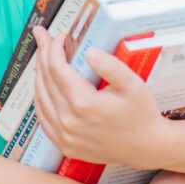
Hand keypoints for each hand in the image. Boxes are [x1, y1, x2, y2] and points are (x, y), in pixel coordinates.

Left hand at [31, 26, 172, 169]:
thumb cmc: (141, 114)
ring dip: (39, 74)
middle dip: (43, 54)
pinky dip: (40, 96)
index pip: (56, 68)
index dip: (54, 48)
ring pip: (40, 97)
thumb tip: (89, 52)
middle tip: (42, 36)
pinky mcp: (63, 144)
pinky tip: (44, 84)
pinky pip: (42, 117)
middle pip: (45, 80)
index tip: (60, 36)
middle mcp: (69, 121)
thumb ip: (111, 66)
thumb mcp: (133, 85)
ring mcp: (64, 135)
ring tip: (43, 56)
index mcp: (84, 104)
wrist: (145, 147)